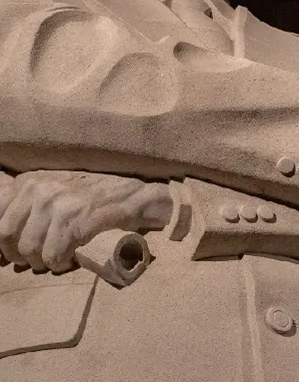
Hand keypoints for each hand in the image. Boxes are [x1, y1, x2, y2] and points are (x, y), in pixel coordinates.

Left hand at [0, 170, 171, 272]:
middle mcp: (40, 189)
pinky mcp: (79, 220)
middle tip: (34, 261)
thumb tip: (1, 238)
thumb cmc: (94, 197)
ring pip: (30, 249)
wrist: (136, 196)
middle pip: (6, 235)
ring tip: (55, 262)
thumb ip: (26, 204)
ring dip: (41, 262)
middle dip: (18, 255)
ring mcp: (60, 203)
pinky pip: (54, 254)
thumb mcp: (53, 190)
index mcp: (29, 181)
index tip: (5, 253)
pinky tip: (68, 262)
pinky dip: (59, 264)